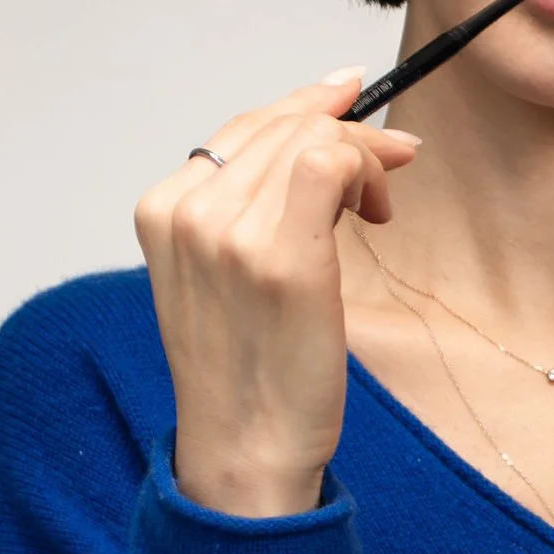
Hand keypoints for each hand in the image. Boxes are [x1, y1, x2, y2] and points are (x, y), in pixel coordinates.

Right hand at [134, 70, 419, 513]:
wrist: (245, 447)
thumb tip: (319, 135)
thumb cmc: (248, 369)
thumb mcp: (223, 274)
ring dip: (363, 157)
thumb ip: (249, 206)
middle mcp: (188, 211)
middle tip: (390, 169)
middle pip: (283, 124)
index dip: (306, 107)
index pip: (243, 125)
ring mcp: (230, 234)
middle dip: (348, 133)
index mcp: (162, 208)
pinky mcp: (282, 259)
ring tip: (377, 208)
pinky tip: (374, 212)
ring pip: (311, 137)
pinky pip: (328, 164)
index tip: (350, 105)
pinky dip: (364, 170)